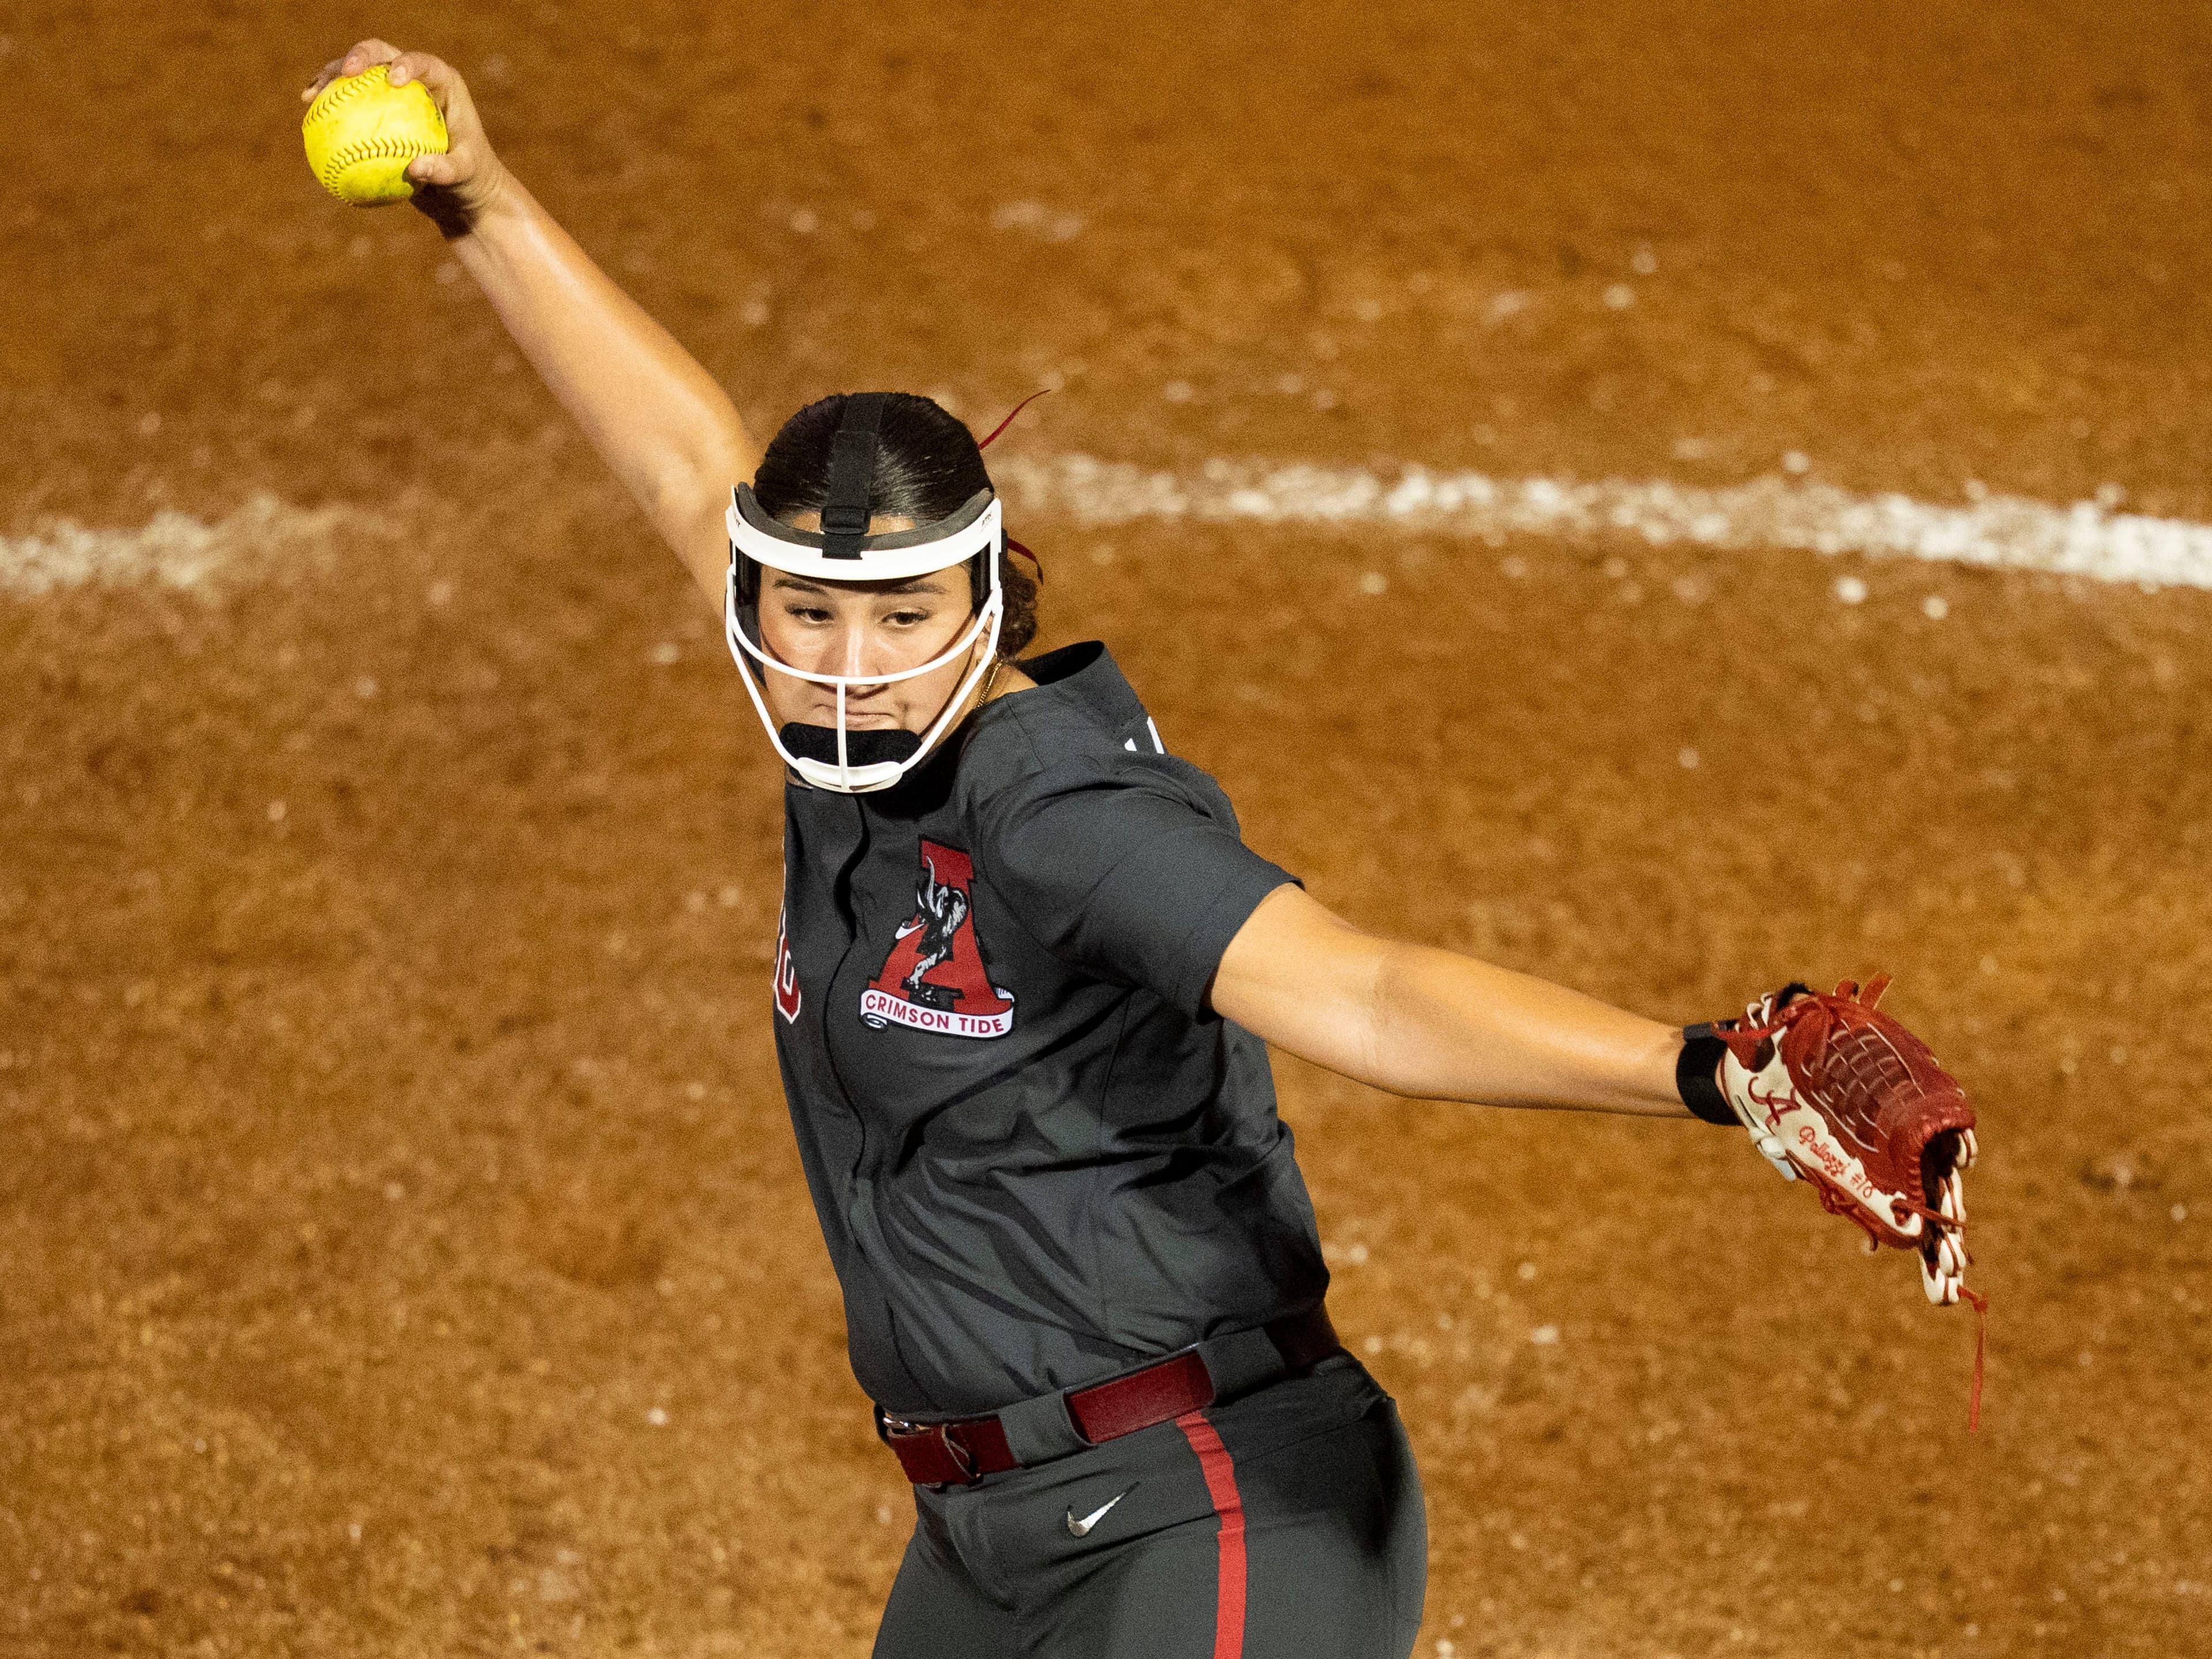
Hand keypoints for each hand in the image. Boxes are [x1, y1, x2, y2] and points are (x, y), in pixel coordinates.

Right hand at [302, 40, 507, 236]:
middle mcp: (416, 80)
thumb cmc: (472, 181)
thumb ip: (446, 171)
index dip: (406, 62)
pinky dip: (329, 108)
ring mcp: (392, 93)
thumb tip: (416, 168)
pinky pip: (349, 104)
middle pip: (382, 54)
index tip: (392, 78)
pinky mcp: (375, 110)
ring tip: (310, 96)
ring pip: (358, 75)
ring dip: (331, 77)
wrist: (462, 191)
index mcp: (443, 84)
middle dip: (359, 55)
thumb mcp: (465, 177)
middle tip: (345, 73)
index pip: (423, 63)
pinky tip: (308, 118)